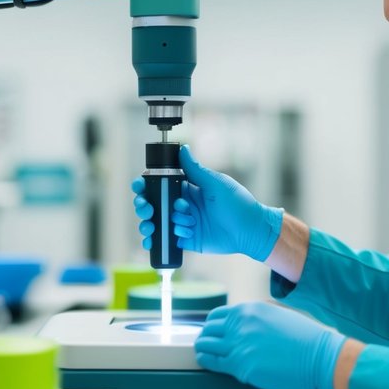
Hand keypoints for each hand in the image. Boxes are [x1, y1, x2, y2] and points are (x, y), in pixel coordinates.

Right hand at [131, 145, 282, 261]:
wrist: (250, 230)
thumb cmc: (238, 204)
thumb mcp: (216, 183)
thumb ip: (196, 170)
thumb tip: (183, 149)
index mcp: (187, 189)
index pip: (160, 185)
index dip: (146, 186)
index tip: (139, 186)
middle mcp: (182, 206)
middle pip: (154, 205)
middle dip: (144, 206)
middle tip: (147, 208)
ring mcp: (183, 223)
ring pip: (157, 223)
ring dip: (152, 224)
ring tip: (154, 225)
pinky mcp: (186, 240)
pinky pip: (168, 239)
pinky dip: (166, 237)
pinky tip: (177, 234)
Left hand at [194, 302, 345, 388]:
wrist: (321, 358)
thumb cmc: (308, 341)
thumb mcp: (279, 316)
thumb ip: (258, 319)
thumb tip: (245, 326)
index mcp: (250, 310)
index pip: (217, 315)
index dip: (212, 326)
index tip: (212, 332)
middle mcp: (241, 323)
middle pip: (208, 329)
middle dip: (206, 337)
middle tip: (206, 344)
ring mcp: (239, 344)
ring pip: (206, 345)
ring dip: (203, 349)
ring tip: (203, 354)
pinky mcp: (241, 366)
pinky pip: (214, 363)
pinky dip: (207, 363)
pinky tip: (207, 363)